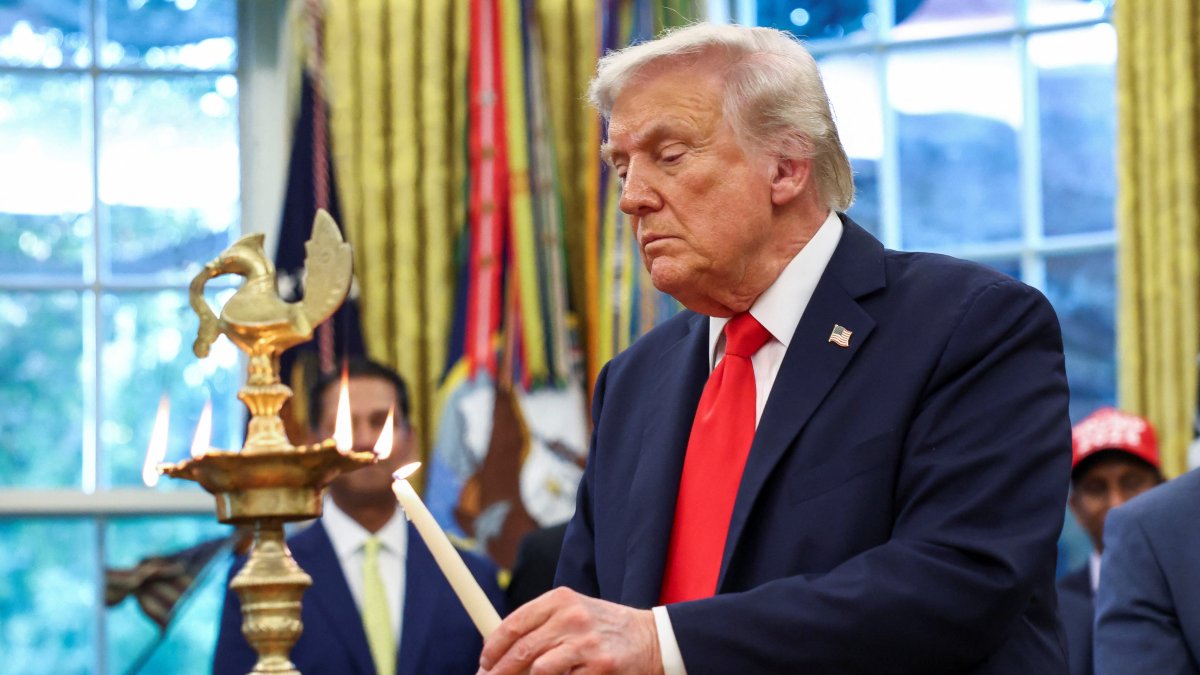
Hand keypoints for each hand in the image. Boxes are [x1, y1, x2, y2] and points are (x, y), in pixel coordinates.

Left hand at [477, 587, 662, 673]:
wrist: (651, 638)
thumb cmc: (604, 628)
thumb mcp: (573, 612)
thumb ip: (541, 625)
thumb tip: (499, 652)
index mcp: (560, 599)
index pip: (514, 623)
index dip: (493, 647)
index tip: (484, 662)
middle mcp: (572, 617)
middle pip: (522, 650)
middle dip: (500, 671)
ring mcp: (586, 642)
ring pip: (538, 670)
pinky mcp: (599, 666)